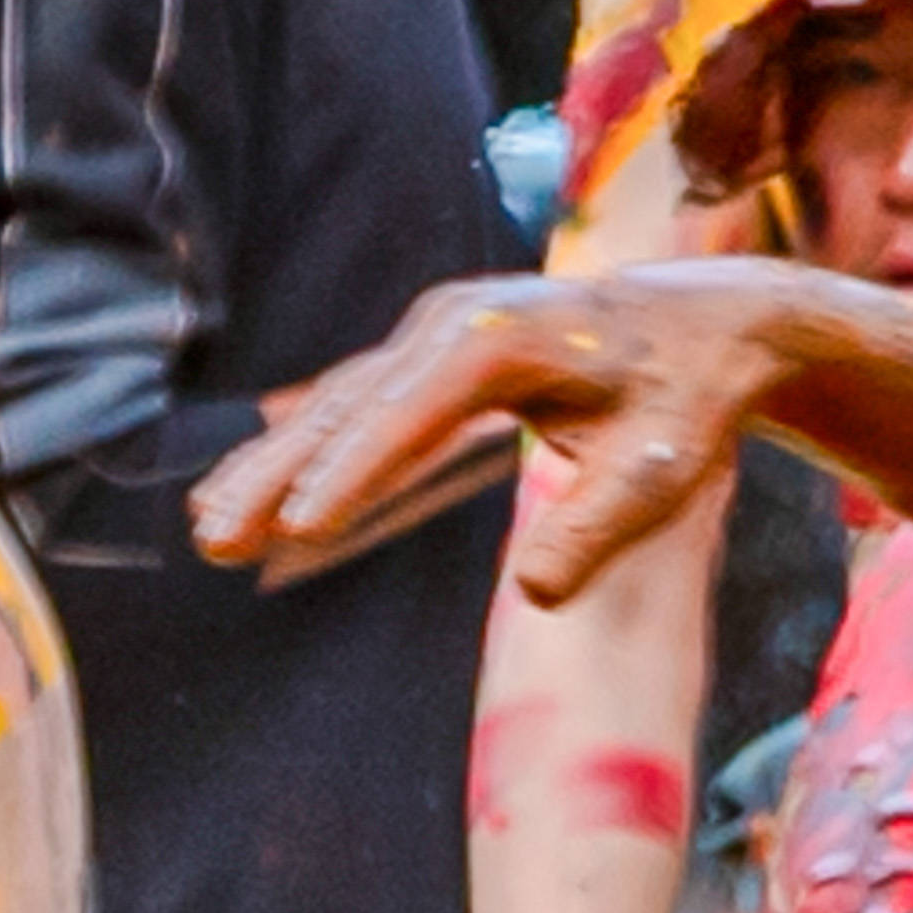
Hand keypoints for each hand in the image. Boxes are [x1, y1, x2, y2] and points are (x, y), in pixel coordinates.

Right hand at [201, 269, 777, 591]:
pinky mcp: (427, 355)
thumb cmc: (686, 398)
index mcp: (506, 336)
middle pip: (349, 404)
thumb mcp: (666, 467)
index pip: (412, 407)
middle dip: (280, 474)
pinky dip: (299, 450)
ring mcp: (434, 332)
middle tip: (218, 541)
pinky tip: (248, 496)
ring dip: (270, 467)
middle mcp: (455, 320)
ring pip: (335, 404)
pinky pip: (351, 405)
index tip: (300, 527)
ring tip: (207, 533)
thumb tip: (536, 591)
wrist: (704, 327)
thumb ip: (603, 523)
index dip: (354, 468)